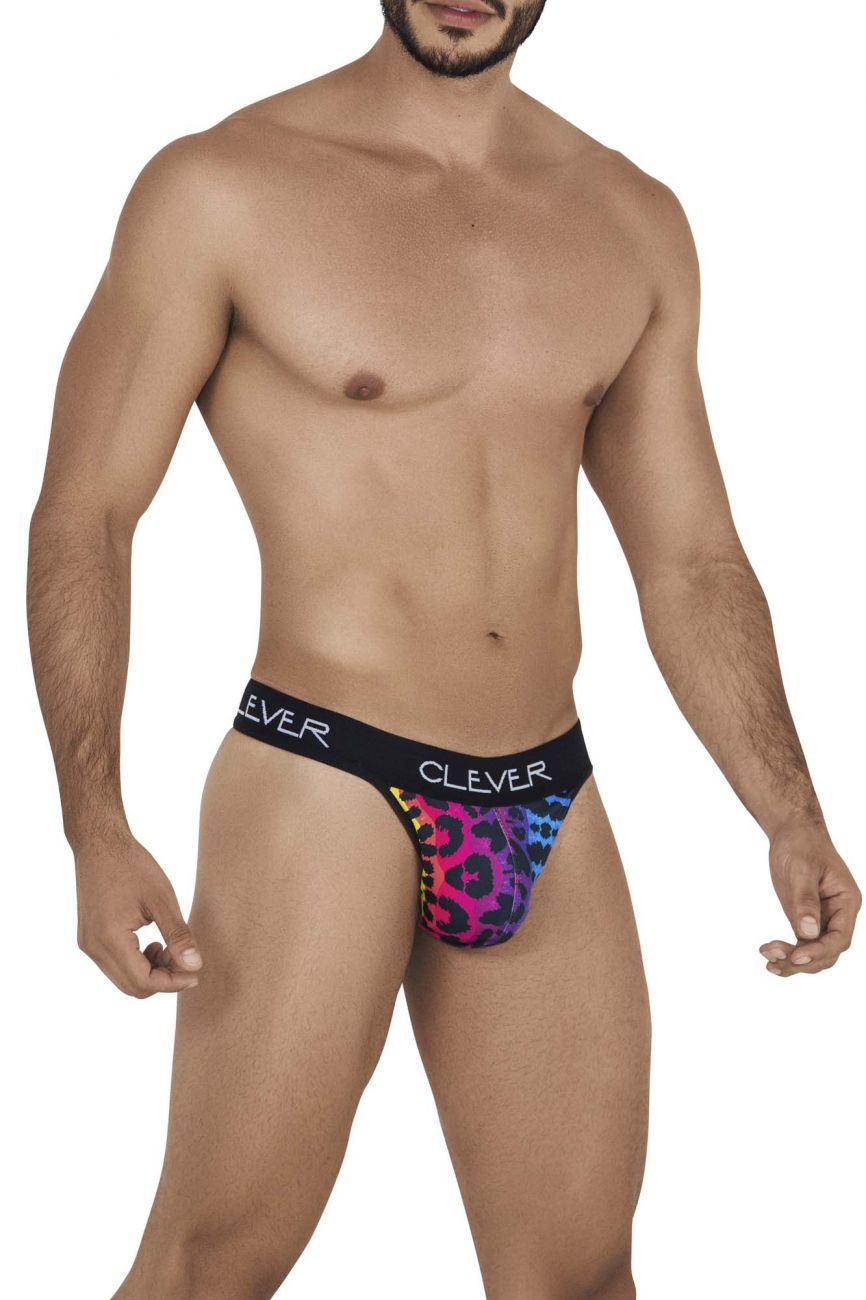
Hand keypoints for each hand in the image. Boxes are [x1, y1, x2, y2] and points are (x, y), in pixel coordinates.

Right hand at [74, 829, 202, 996]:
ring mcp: (88, 945)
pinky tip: (155, 944)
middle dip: (163, 979)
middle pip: (132, 987)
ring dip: (151, 972)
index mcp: (110, 938)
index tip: (195, 973)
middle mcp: (93, 948)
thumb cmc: (131, 865)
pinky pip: (115, 965)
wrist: (99, 844)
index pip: (142, 982)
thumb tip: (194, 966)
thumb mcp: (162, 899)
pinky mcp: (90, 939)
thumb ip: (178, 935)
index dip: (172, 983)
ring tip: (171, 948)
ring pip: (123, 979)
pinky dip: (138, 963)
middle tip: (186, 960)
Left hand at [761, 814, 860, 976]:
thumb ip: (805, 901)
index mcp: (846, 902)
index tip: (796, 956)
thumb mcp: (802, 869)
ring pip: (813, 953)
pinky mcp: (805, 919)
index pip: (839, 938)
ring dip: (793, 962)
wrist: (792, 831)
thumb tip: (808, 933)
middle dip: (803, 960)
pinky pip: (801, 944)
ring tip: (768, 961)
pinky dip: (787, 954)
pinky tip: (769, 957)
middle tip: (774, 960)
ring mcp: (821, 919)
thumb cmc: (801, 844)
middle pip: (827, 952)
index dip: (819, 951)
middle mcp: (837, 915)